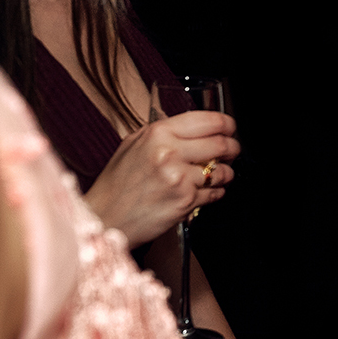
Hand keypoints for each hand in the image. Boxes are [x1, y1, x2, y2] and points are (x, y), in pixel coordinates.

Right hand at [84, 111, 238, 247]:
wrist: (104, 217)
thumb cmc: (117, 183)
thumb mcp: (134, 144)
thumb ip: (163, 131)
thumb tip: (193, 125)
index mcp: (158, 133)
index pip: (209, 121)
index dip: (227, 124)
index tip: (230, 129)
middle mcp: (169, 153)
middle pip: (222, 144)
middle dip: (233, 148)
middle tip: (232, 151)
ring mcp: (179, 178)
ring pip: (222, 171)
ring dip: (225, 173)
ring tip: (217, 175)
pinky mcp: (185, 201)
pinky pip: (215, 193)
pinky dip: (215, 192)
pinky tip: (205, 191)